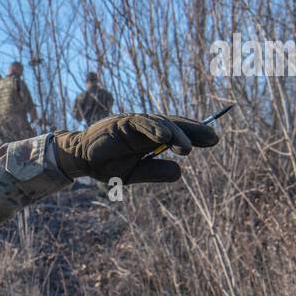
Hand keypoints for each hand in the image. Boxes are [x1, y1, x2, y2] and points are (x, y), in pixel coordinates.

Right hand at [52, 113, 218, 183]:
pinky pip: (141, 122)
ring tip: (188, 148)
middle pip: (175, 125)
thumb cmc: (108, 166)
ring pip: (161, 123)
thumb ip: (155, 172)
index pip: (178, 133)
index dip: (196, 133)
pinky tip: (166, 137)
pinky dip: (154, 128)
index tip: (214, 139)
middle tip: (212, 139)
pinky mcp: (122, 122)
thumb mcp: (134, 174)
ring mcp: (135, 123)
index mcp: (151, 139)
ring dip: (176, 134)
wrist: (81, 160)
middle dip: (194, 131)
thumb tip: (179, 172)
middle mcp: (146, 128)